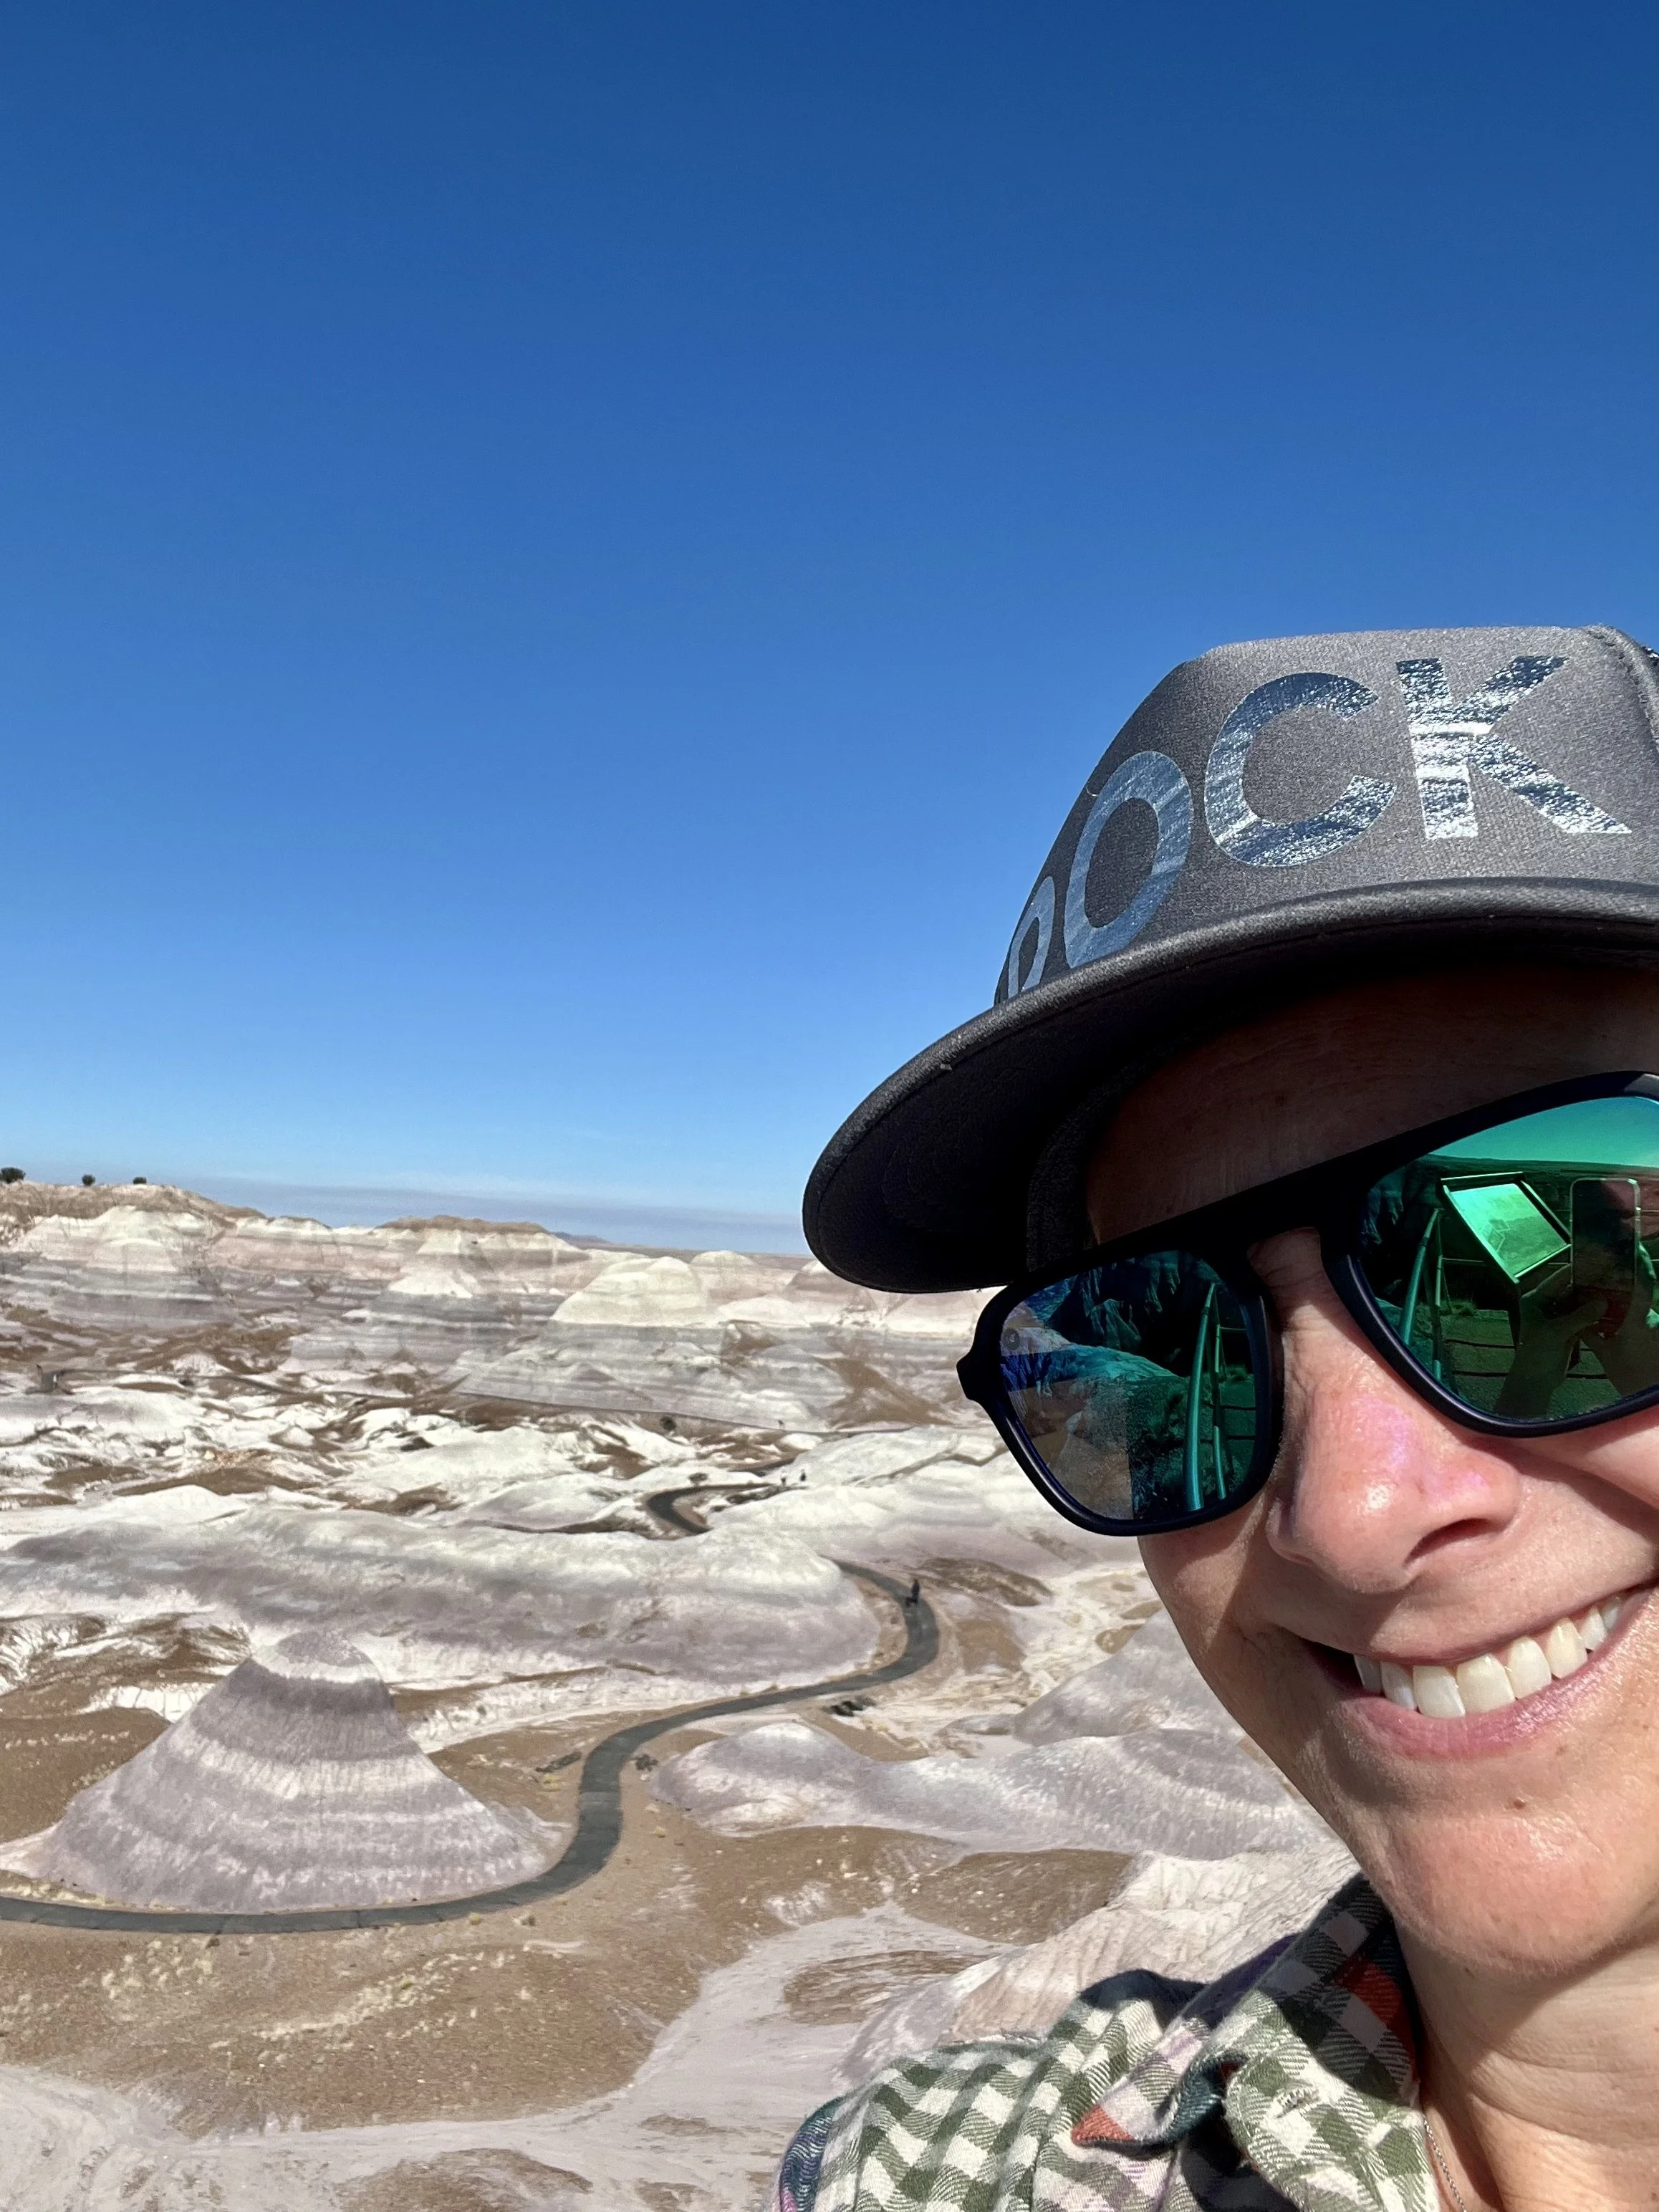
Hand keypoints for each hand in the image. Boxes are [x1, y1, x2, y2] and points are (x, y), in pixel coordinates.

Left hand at [1493, 1264, 1607, 1420]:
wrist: (1535, 1380)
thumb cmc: (1537, 1352)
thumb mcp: (1557, 1331)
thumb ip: (1580, 1316)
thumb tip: (1603, 1301)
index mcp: (1536, 1299)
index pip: (1558, 1279)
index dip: (1576, 1272)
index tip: (1596, 1265)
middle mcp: (1546, 1305)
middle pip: (1570, 1291)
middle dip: (1588, 1287)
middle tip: (1610, 1281)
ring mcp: (1557, 1318)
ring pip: (1578, 1304)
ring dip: (1592, 1302)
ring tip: (1613, 1294)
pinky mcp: (1567, 1330)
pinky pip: (1583, 1318)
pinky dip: (1593, 1316)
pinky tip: (1609, 1312)